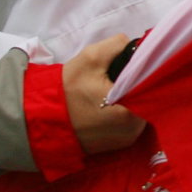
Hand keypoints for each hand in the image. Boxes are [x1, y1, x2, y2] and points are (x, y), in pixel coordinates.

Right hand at [62, 34, 147, 154]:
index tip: (136, 63)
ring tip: (113, 90)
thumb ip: (118, 46)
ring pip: (141, 111)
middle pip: (149, 99)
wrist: (39, 119)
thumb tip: (135, 45)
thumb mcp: (90, 58)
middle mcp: (133, 132)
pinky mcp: (119, 145)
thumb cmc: (66, 90)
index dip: (146, 71)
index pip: (153, 86)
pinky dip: (124, 112)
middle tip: (120, 76)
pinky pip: (131, 123)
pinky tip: (111, 104)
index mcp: (130, 113)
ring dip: (132, 99)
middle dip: (138, 85)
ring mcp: (126, 141)